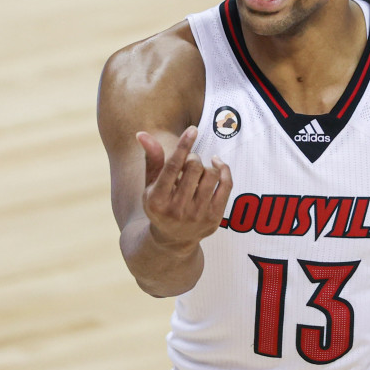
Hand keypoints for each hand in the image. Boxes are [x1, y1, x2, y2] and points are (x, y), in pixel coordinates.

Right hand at [136, 126, 232, 250]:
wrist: (173, 239)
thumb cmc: (161, 204)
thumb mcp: (151, 184)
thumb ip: (151, 159)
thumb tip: (142, 134)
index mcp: (156, 200)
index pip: (172, 167)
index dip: (183, 146)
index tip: (193, 129)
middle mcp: (176, 210)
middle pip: (194, 167)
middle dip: (193, 158)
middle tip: (189, 162)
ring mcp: (197, 216)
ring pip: (211, 174)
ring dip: (206, 165)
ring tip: (199, 169)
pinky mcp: (214, 219)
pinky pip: (226, 185)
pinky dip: (223, 169)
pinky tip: (217, 165)